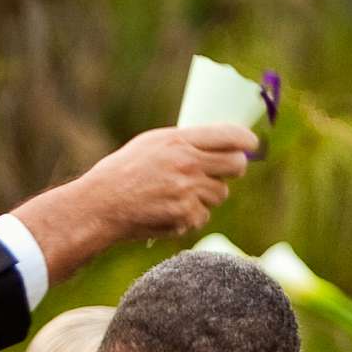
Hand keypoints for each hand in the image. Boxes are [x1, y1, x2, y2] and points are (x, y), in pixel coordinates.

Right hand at [13, 125, 258, 275]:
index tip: (251, 144)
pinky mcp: (187, 214)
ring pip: (220, 193)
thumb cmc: (124, 172)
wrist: (100, 204)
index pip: (230, 135)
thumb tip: (222, 144)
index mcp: (178, 141)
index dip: (246, 140)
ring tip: (175, 193)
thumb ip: (186, 143)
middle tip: (223, 171)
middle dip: (234, 168)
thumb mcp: (151, 145)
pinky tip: (167, 209)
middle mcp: (187, 163)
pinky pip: (204, 215)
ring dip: (206, 195)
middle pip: (237, 165)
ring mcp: (189, 190)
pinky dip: (190, 215)